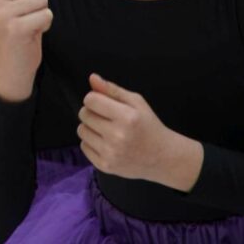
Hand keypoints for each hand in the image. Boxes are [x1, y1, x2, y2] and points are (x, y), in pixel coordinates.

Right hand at [0, 0, 54, 101]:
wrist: (12, 65)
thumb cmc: (21, 28)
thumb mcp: (27, 0)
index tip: (22, 5)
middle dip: (39, 0)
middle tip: (27, 17)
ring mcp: (1, 14)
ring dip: (43, 13)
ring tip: (30, 25)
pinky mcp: (15, 28)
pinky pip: (46, 14)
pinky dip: (45, 24)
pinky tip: (32, 34)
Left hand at [78, 74, 202, 189]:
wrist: (162, 157)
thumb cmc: (148, 126)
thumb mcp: (136, 102)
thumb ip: (112, 89)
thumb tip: (92, 78)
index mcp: (126, 117)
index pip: (90, 100)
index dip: (94, 98)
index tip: (103, 103)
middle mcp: (117, 136)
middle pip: (84, 114)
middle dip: (92, 112)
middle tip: (107, 117)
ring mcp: (110, 153)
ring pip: (81, 130)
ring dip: (90, 127)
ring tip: (106, 130)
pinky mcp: (105, 166)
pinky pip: (83, 147)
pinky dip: (91, 143)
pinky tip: (106, 143)